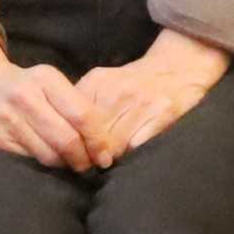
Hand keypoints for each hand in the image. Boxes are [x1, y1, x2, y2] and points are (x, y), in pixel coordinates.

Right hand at [0, 40, 95, 169]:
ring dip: (64, 165)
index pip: (82, 115)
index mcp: (45, 79)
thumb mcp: (46, 80)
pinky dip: (41, 166)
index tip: (107, 155)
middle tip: (91, 166)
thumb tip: (103, 139)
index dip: (99, 140)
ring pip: (47, 154)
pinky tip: (47, 164)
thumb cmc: (20, 84)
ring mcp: (7, 118)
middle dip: (84, 158)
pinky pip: (27, 160)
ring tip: (71, 165)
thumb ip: (72, 103)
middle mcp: (26, 97)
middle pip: (67, 139)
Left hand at [72, 31, 230, 165]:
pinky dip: (128, 157)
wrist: (179, 67)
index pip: (72, 122)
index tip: (69, 155)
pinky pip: (136, 147)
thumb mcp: (102, 83)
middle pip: (90, 136)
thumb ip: (80, 103)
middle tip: (85, 166)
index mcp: (98, 82)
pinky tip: (126, 160)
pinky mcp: (163, 114)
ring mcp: (142, 102)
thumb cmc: (134, 82)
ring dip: (106, 159)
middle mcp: (118, 91)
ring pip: (112, 146)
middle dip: (86, 155)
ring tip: (104, 164)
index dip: (69, 143)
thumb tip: (54, 134)